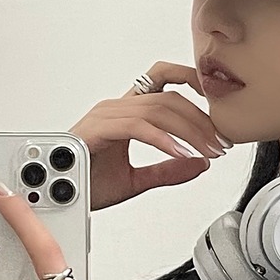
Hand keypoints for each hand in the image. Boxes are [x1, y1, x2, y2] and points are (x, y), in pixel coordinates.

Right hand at [71, 61, 233, 210]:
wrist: (59, 199)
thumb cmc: (86, 184)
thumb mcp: (137, 180)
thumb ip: (168, 171)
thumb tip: (200, 164)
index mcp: (126, 112)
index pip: (163, 79)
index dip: (192, 80)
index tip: (217, 103)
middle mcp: (116, 108)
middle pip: (170, 98)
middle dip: (201, 120)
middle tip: (221, 144)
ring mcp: (106, 116)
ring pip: (159, 110)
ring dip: (189, 131)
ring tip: (207, 151)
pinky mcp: (98, 130)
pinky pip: (138, 127)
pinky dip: (164, 140)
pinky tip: (180, 153)